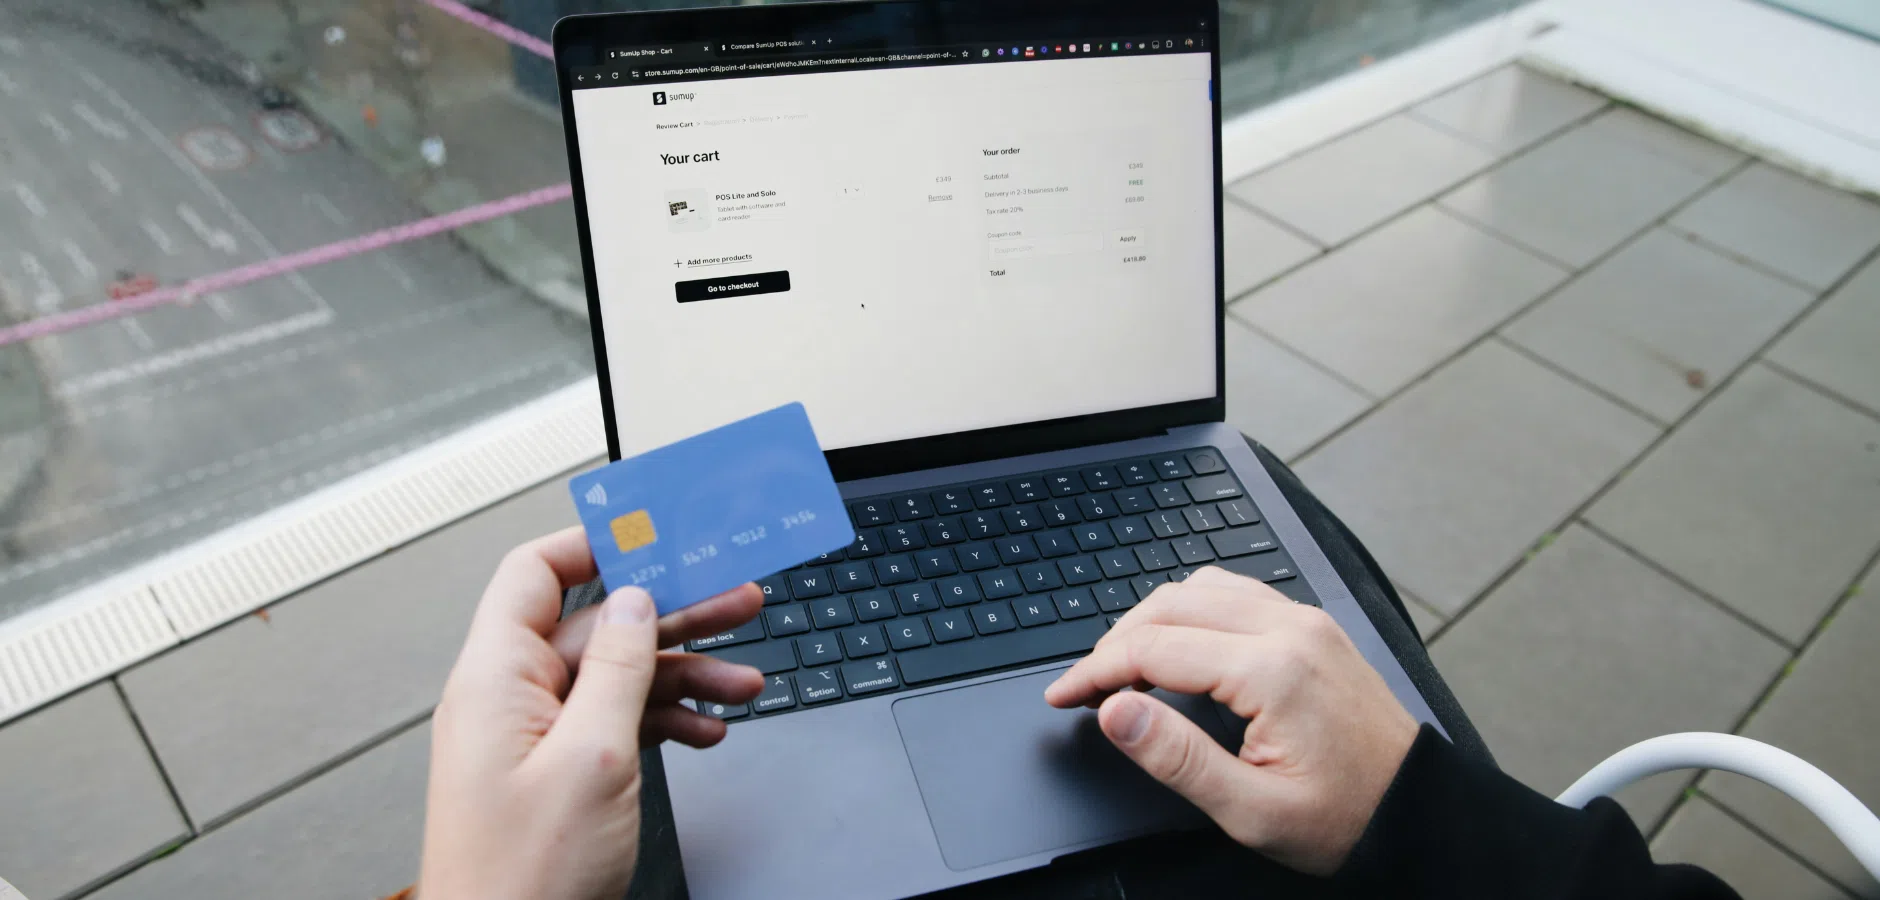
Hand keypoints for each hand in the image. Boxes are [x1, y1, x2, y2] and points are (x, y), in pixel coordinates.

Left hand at [418, 527, 764, 899]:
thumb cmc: (521, 882)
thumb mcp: (591, 757)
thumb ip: (618, 670)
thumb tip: (635, 600)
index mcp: (496, 679)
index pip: (537, 574)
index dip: (596, 543)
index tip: (657, 530)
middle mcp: (509, 700)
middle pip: (600, 627)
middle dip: (674, 613)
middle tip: (738, 597)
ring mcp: (535, 739)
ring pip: (619, 678)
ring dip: (684, 675)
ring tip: (744, 679)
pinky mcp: (558, 774)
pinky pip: (617, 724)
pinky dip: (666, 721)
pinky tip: (707, 730)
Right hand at [1044, 566, 1416, 874]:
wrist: (1418, 811)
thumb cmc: (1346, 817)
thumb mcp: (1252, 810)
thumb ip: (1177, 756)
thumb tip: (1115, 711)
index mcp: (1272, 671)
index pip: (1153, 649)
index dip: (1094, 671)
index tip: (1063, 695)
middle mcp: (1289, 629)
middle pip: (1169, 606)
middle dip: (1115, 642)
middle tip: (1086, 687)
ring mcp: (1304, 620)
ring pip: (1200, 588)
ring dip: (1151, 620)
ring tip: (1124, 668)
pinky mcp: (1312, 625)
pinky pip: (1235, 592)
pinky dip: (1191, 610)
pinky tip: (1178, 643)